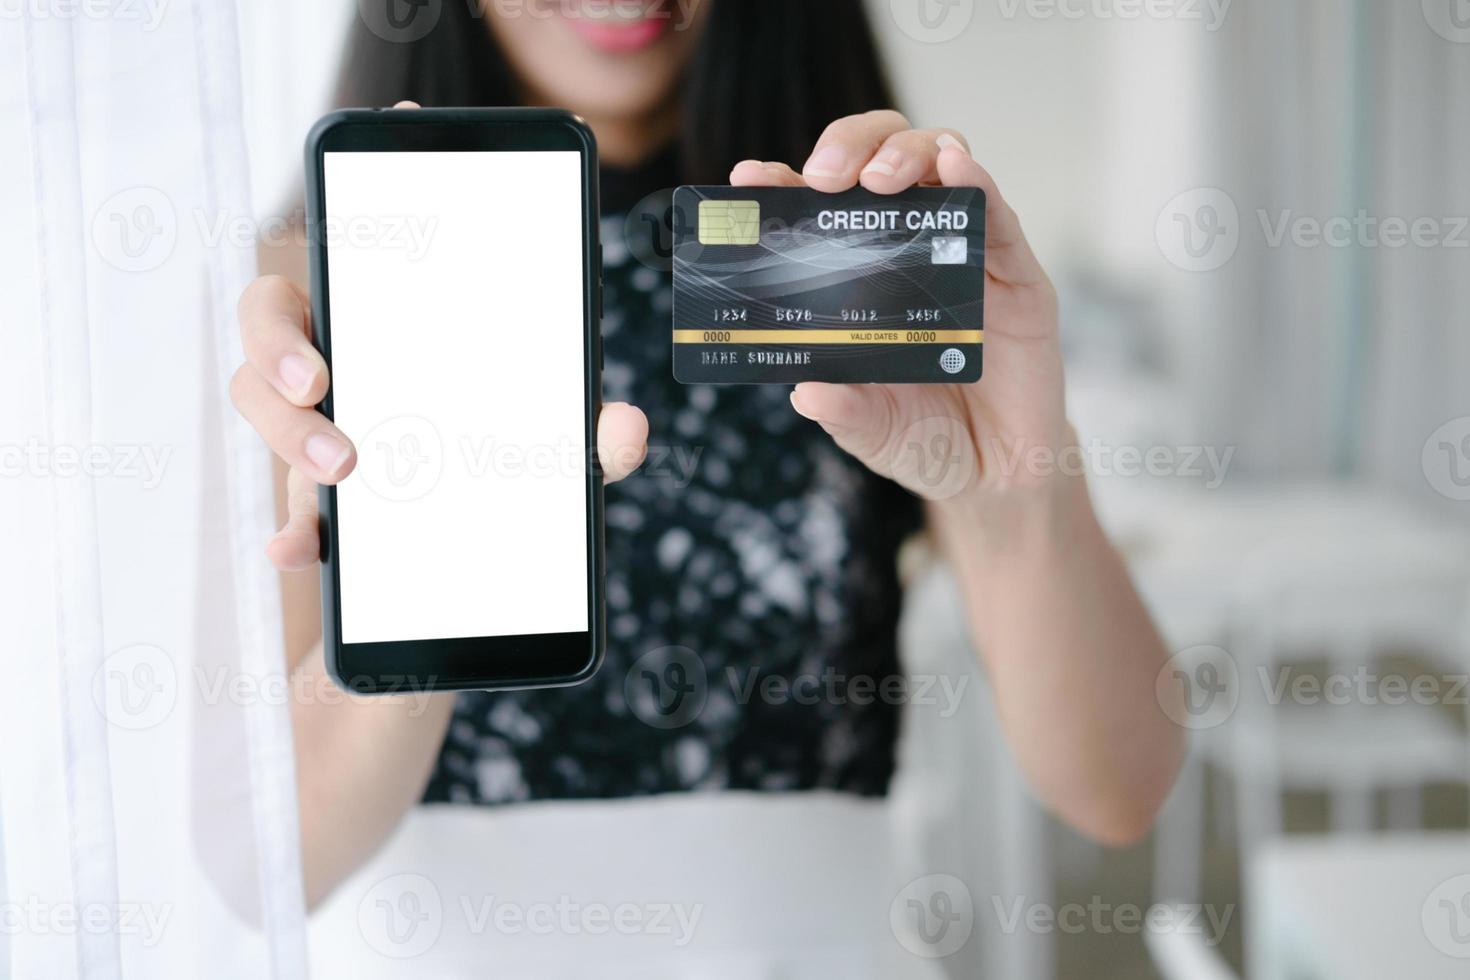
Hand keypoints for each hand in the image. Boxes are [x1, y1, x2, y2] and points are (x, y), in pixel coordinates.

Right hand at [229, 273, 648, 570]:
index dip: (280, 331)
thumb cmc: (509, 448)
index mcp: (369, 333)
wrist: (485, 539)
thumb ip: (588, 437)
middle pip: (261, 363)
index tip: (320, 375)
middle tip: (343, 447)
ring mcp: (311, 440)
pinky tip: (299, 555)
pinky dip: (293, 539)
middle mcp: (327, 377)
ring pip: (264, 424)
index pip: (289, 302)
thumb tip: (629, 428)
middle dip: (285, 398)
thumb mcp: (548, 439)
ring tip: (342, 484)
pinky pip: (287, 519)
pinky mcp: (315, 509)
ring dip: (293, 453)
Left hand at [730, 111, 1066, 507]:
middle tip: (822, 178)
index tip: (748, 181)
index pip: (815, 210)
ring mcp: (962, 253)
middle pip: (877, 157)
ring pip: (937, 161)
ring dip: (904, 154)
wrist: (997, 476)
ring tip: (878, 182)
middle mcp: (908, 250)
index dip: (781, 186)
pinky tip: (958, 168)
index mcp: (857, 277)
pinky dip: (976, 180)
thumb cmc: (925, 439)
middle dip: (847, 146)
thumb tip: (806, 391)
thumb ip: (842, 412)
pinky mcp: (1015, 273)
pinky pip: (997, 213)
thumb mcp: (871, 432)